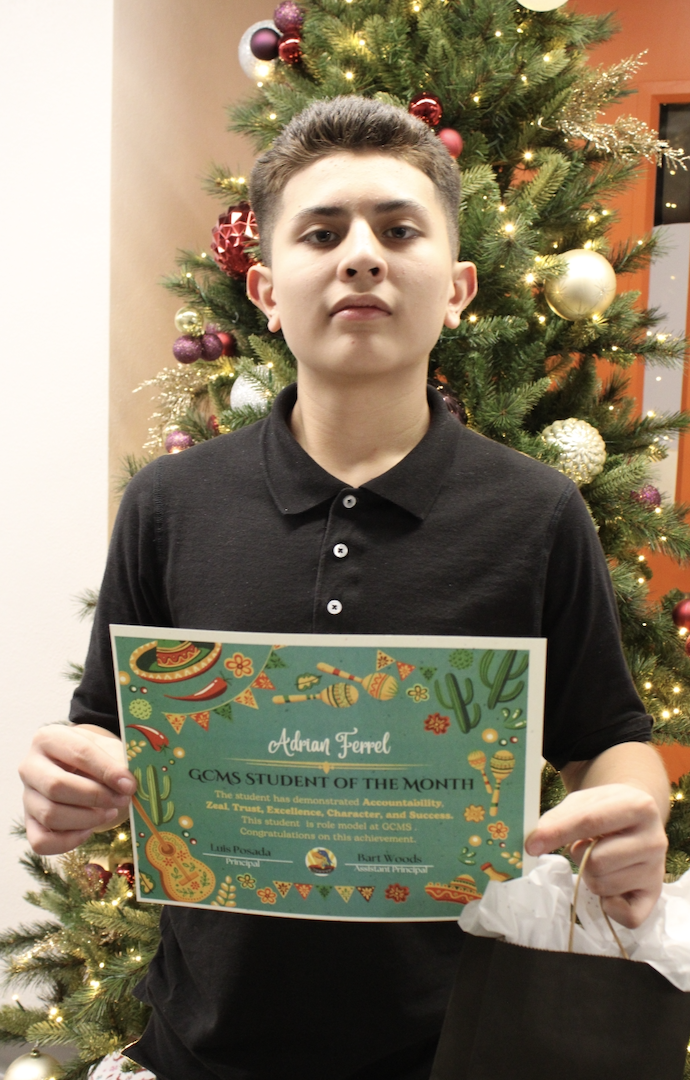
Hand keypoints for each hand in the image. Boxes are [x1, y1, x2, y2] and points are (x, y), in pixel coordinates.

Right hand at [20, 724, 137, 854]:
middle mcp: (30, 766)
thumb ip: (119, 763)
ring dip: (87, 819)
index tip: (129, 785)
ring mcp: (27, 796)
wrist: (82, 770)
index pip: (79, 752)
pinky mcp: (29, 823)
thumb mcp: (109, 749)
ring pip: (50, 815)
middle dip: (95, 797)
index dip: (107, 770)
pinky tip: (88, 831)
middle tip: (122, 800)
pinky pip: (41, 841)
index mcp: (49, 738)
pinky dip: (68, 842)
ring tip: (110, 812)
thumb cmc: (97, 758)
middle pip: (56, 786)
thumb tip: (128, 785)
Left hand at [525, 783, 667, 928]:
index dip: (557, 833)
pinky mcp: (655, 895)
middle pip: (597, 861)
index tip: (531, 845)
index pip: (591, 821)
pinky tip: (610, 888)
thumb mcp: (583, 801)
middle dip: (579, 856)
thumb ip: (558, 817)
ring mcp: (656, 870)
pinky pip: (627, 916)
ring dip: (590, 877)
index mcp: (638, 806)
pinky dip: (610, 907)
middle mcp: (654, 840)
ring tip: (601, 860)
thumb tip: (535, 842)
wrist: (637, 819)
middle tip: (586, 846)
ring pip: (604, 887)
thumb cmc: (605, 809)